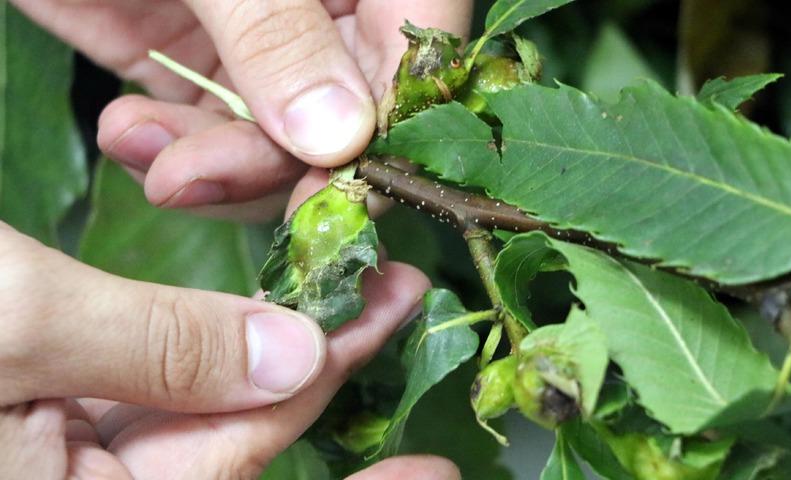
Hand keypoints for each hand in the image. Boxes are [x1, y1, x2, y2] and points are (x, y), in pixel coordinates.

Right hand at [0, 224, 452, 478]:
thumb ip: (163, 348)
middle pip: (234, 433)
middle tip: (397, 294)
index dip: (339, 436)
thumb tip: (296, 357)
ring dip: (271, 339)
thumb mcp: (19, 324)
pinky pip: (149, 378)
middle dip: (321, 364)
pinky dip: (203, 336)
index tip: (434, 467)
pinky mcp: (51, 399)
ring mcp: (64, 447)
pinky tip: (259, 307)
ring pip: (196, 400)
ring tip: (347, 281)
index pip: (242, 460)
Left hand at [12, 0, 472, 221]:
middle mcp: (331, 18)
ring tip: (135, 141)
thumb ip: (276, 32)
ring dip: (205, 166)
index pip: (408, 69)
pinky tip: (125, 132)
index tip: (319, 201)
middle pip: (341, 129)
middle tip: (184, 178)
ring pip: (275, 149)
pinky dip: (166, 152)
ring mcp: (266, 47)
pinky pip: (209, 139)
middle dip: (263, 165)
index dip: (375, 146)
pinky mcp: (201, 68)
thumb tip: (341, 139)